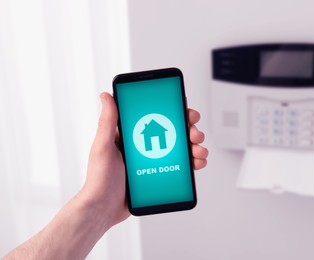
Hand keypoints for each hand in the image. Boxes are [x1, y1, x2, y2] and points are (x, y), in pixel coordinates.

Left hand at [80, 92, 207, 227]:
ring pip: (180, 148)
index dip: (174, 112)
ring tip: (199, 151)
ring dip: (194, 146)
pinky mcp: (159, 174)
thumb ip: (107, 122)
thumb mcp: (103, 147)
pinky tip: (197, 163)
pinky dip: (192, 163)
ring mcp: (153, 160)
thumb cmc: (99, 179)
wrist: (104, 209)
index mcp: (132, 135)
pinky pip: (180, 166)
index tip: (186, 112)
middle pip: (173, 132)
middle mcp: (145, 145)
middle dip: (189, 130)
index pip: (156, 116)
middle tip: (195, 134)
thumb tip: (107, 96)